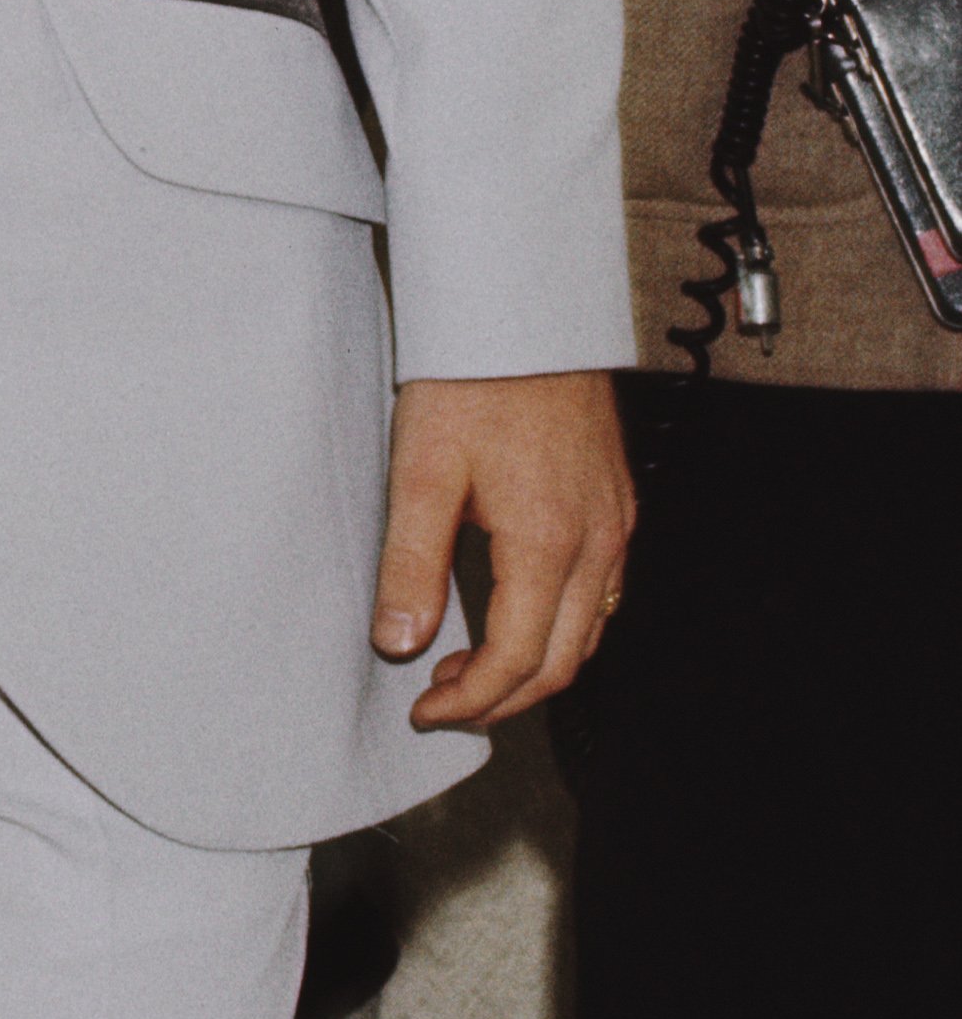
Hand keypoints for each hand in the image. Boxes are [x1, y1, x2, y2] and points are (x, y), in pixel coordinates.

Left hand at [373, 369, 633, 728]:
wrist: (523, 309)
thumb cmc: (470, 377)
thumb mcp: (421, 469)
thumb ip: (411, 563)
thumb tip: (401, 643)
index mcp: (548, 540)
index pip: (519, 658)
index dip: (471, 699)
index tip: (425, 709)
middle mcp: (597, 540)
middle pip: (564, 660)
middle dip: (504, 698)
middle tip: (444, 702)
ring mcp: (614, 522)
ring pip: (589, 631)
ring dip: (535, 665)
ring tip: (472, 668)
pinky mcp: (617, 503)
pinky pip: (603, 592)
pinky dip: (562, 625)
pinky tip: (519, 614)